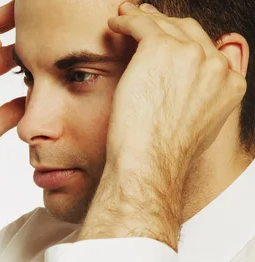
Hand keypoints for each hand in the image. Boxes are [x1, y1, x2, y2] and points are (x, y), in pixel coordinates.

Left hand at [106, 2, 246, 175]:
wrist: (150, 160)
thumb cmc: (164, 154)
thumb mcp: (198, 128)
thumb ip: (203, 102)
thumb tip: (188, 91)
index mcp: (230, 83)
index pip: (209, 52)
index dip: (186, 42)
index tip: (170, 39)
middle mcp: (215, 65)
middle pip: (189, 32)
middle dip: (166, 24)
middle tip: (147, 18)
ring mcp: (189, 54)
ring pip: (165, 25)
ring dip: (144, 18)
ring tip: (125, 17)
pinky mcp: (159, 48)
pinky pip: (140, 24)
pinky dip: (126, 21)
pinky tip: (115, 24)